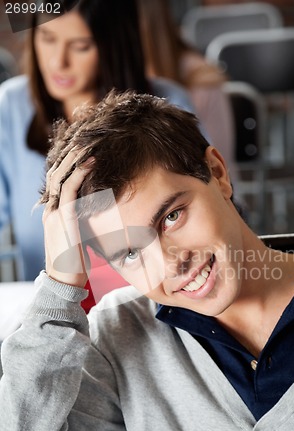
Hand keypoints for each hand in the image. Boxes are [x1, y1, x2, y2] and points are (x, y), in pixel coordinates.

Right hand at [42, 149, 94, 287]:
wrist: (64, 282)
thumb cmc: (74, 263)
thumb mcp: (78, 238)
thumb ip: (82, 224)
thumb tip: (97, 216)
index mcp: (52, 214)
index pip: (57, 181)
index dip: (67, 164)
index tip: (82, 150)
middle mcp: (50, 211)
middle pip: (56, 174)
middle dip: (69, 155)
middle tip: (84, 139)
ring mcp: (54, 214)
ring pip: (61, 177)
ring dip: (74, 159)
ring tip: (88, 144)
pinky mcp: (63, 220)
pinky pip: (69, 190)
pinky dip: (79, 174)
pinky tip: (90, 162)